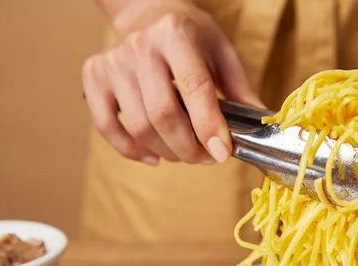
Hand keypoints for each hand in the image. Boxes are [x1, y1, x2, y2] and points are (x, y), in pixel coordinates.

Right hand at [83, 0, 262, 164]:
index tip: (222, 153)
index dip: (208, 126)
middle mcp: (141, 45)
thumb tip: (263, 128)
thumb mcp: (224, 54)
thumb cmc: (193, 38)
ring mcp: (114, 60)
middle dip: (188, 148)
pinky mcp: (94, 75)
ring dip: (167, 152)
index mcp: (177, 34)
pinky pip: (106, 125)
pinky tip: (153, 156)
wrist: (151, 15)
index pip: (194, 87)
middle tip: (206, 158)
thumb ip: (242, 91)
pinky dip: (130, 149)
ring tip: (186, 153)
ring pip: (139, 126)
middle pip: (162, 114)